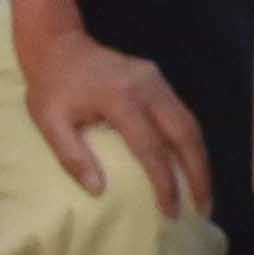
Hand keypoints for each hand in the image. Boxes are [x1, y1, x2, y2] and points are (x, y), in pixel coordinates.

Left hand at [18, 30, 209, 221]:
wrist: (57, 43)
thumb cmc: (50, 87)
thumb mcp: (49, 122)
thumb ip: (72, 157)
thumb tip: (98, 190)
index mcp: (121, 99)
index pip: (152, 147)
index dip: (164, 182)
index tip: (171, 211)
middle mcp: (147, 87)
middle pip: (185, 133)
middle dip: (199, 172)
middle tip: (204, 207)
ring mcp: (156, 80)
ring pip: (190, 122)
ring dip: (200, 158)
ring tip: (203, 190)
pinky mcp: (157, 78)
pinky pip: (182, 113)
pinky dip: (191, 141)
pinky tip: (190, 162)